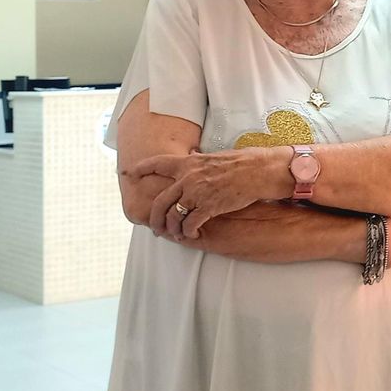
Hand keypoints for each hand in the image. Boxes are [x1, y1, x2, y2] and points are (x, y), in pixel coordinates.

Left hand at [131, 148, 287, 239]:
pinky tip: (191, 234)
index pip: (158, 164)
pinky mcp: (209, 206)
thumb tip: (192, 157)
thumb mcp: (216, 157)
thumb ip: (199, 161)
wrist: (260, 171)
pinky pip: (190, 223)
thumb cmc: (244, 162)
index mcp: (189, 163)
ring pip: (172, 216)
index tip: (129, 172)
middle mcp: (188, 178)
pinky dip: (188, 232)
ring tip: (175, 234)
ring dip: (171, 228)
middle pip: (160, 201)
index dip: (141, 169)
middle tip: (155, 227)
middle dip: (154, 218)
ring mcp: (197, 193)